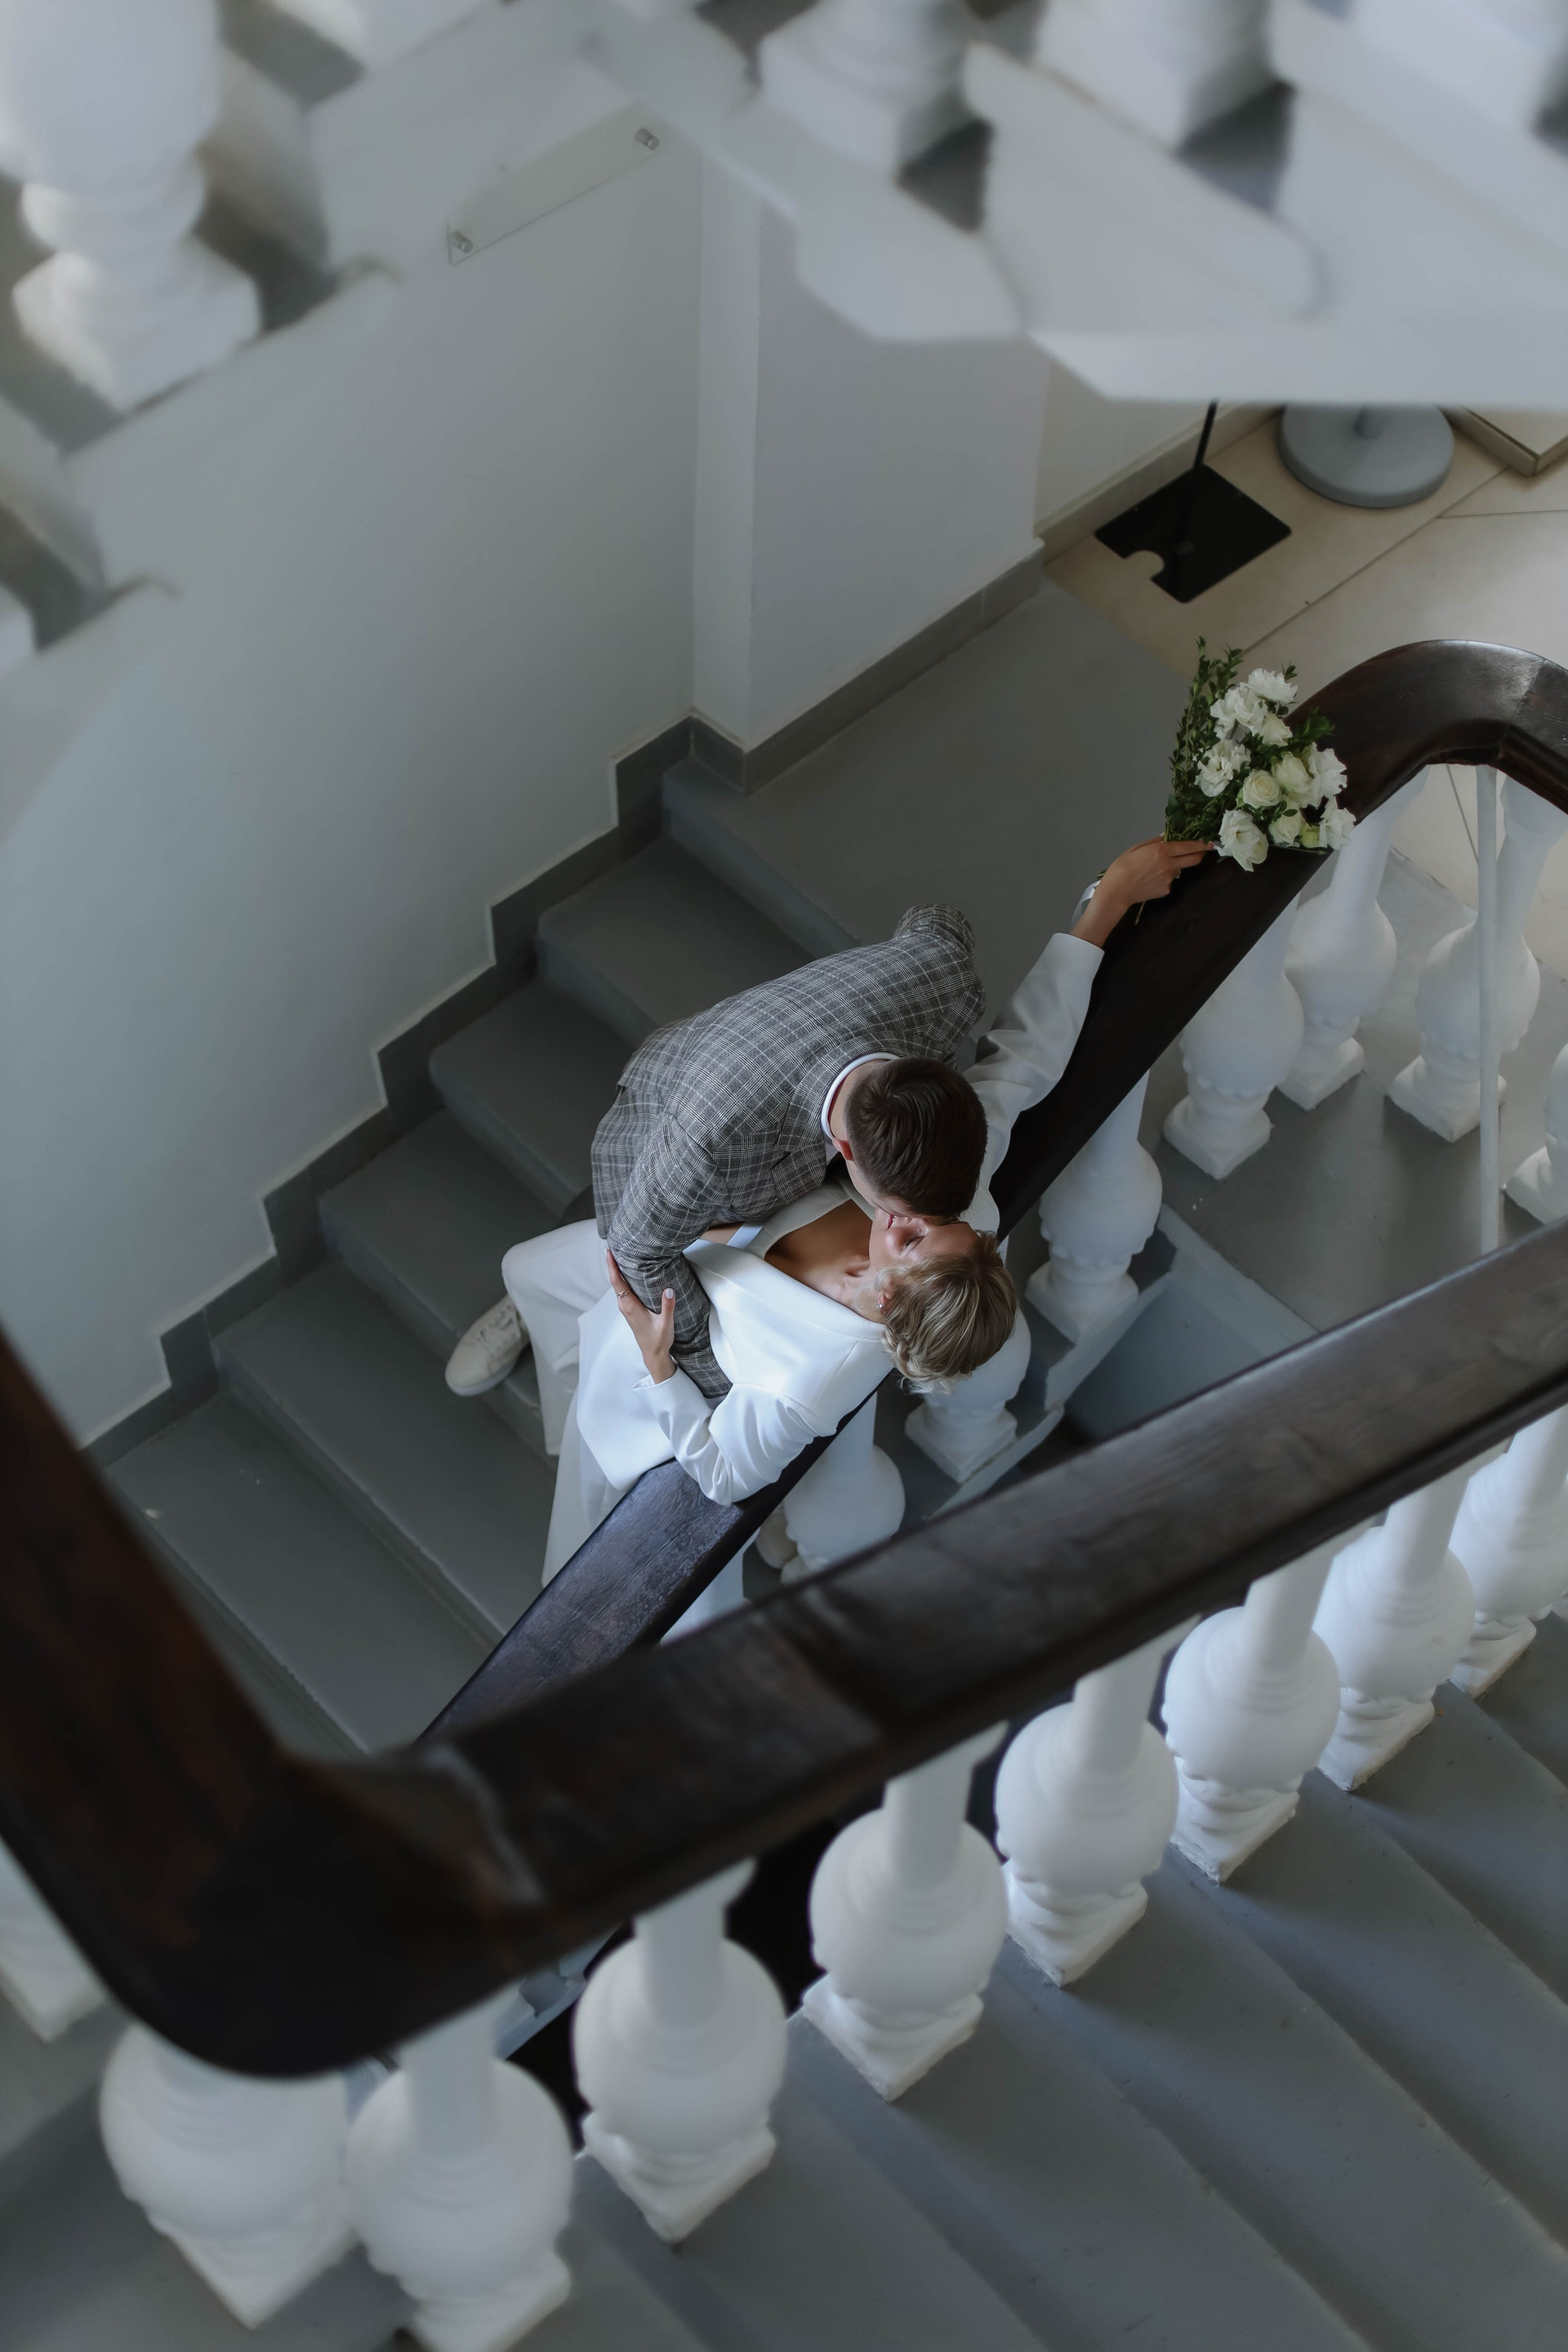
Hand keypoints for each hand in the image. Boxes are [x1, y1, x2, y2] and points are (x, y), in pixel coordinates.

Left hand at [607, 1251, 676, 1382]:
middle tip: (613, 1246)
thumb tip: (668, 1290)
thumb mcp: (666, 1323)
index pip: (618, 1283)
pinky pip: (623, 1291)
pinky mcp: (630, 1309)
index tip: (608, 1253)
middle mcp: (625, 1306)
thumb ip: (667, 1307)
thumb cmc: (659, 1340)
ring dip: (617, 1271)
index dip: (612, 1267)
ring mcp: (626, 1308)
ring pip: (618, 1286)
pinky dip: (622, 1279)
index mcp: (630, 1307)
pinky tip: (628, 1273)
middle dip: (613, 1264)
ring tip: (619, 1255)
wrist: (653, 1354)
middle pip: (615, 1281)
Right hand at [1073, 836, 1212, 945]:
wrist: (1117, 891)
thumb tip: (1167, 838)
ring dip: (1174, 865)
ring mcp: (1169, 879)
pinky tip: (1150, 879)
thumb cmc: (1122, 867)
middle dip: (1200, 854)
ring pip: (1179, 869)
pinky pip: (1170, 880)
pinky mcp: (1166, 890)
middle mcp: (1169, 865)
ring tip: (1154, 869)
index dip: (1203, 844)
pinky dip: (1164, 877)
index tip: (1211, 841)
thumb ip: (1155, 842)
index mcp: (1162, 851)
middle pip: (1194, 859)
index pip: (1189, 846)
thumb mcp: (1137, 848)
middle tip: (1198, 851)